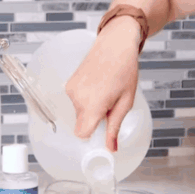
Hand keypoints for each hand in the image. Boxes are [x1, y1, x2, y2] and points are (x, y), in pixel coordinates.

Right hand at [64, 17, 141, 152]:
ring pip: (78, 112)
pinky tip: (97, 85)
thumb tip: (111, 149)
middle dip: (94, 120)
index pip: (82, 134)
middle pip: (81, 123)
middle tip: (110, 105)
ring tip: (105, 90)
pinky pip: (75, 100)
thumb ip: (115, 126)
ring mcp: (71, 90)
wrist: (115, 45)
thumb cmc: (124, 70)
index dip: (92, 135)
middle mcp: (77, 99)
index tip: (102, 130)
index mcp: (92, 105)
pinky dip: (85, 98)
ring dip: (90, 108)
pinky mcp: (69, 83)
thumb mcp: (125, 101)